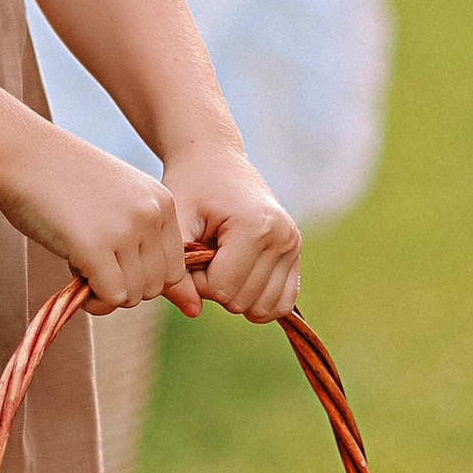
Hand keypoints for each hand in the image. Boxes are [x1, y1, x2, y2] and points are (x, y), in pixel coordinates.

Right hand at [0, 125, 186, 311]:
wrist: (22, 154)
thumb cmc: (62, 177)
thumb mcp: (117, 196)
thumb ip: (137, 230)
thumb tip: (140, 287)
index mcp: (162, 202)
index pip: (174, 267)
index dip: (144, 278)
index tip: (116, 268)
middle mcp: (151, 215)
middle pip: (156, 286)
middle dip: (126, 288)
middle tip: (95, 267)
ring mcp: (125, 231)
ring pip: (134, 295)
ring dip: (107, 294)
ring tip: (81, 265)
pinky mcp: (94, 248)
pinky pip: (110, 297)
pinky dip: (95, 301)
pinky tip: (75, 278)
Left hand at [162, 141, 299, 322]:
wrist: (215, 160)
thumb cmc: (190, 188)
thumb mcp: (176, 223)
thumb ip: (178, 270)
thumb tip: (193, 311)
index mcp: (255, 226)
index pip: (221, 288)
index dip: (195, 279)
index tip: (190, 252)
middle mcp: (283, 236)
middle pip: (241, 300)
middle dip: (213, 287)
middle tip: (204, 254)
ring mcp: (293, 245)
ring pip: (262, 308)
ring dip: (233, 294)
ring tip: (221, 261)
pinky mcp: (296, 252)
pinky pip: (282, 303)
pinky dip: (257, 300)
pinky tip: (239, 277)